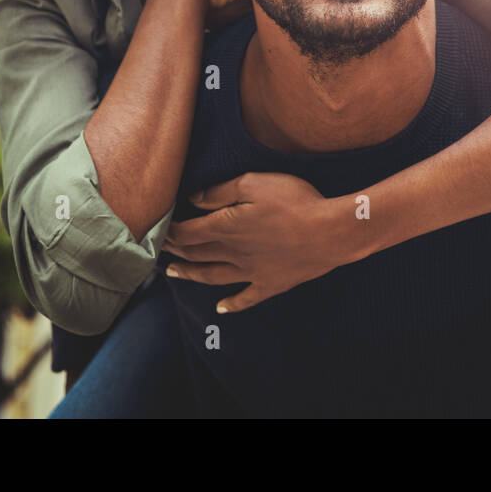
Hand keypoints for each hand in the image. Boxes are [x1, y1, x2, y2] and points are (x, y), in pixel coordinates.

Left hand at [160, 173, 358, 312]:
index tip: (159, 227)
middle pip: (195, 254)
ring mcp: (251, 273)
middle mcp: (233, 253)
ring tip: (173, 273)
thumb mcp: (254, 183)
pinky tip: (220, 308)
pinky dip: (230, 305)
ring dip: (189, 274)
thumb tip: (194, 200)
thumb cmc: (294, 201)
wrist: (330, 232)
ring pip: (211, 276)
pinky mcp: (271, 284)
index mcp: (226, 228)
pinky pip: (245, 299)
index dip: (171, 230)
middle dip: (175, 250)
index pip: (188, 232)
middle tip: (159, 248)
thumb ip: (221, 192)